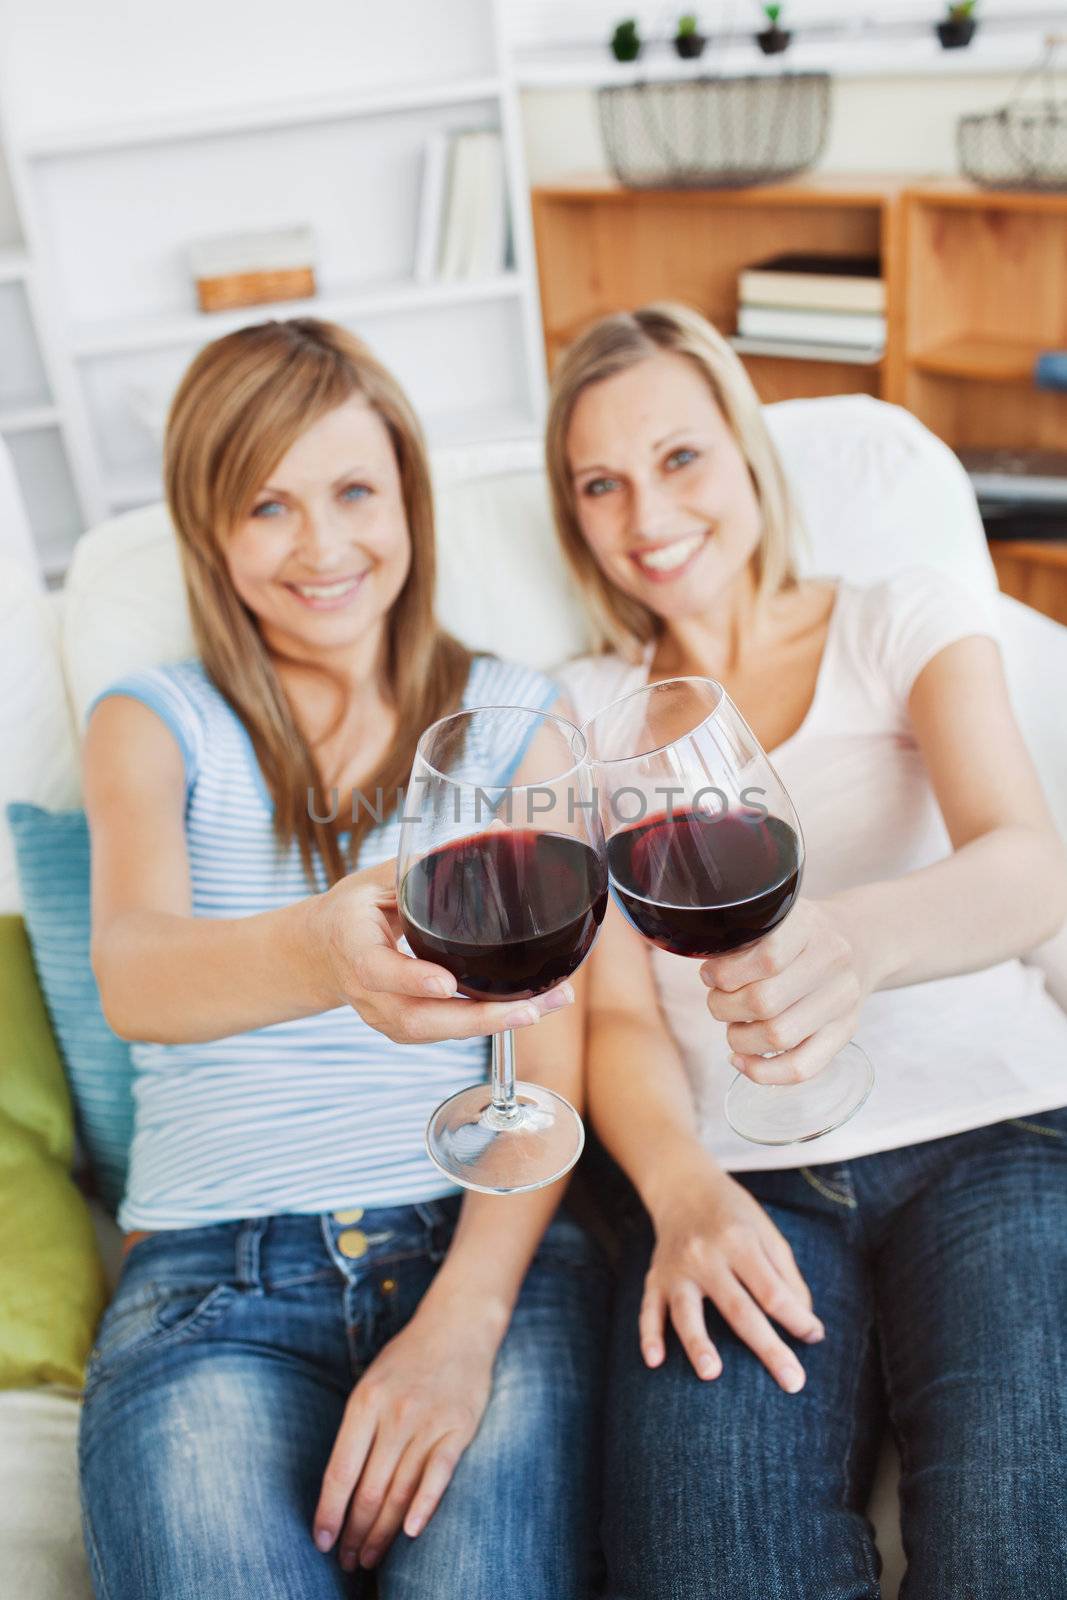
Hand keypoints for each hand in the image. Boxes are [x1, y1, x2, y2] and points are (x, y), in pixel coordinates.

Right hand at [310, 859, 572, 1042]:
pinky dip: (485, 1025)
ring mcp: (382, 1015)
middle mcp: (365, 990)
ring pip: (435, 1033)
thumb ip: (427, 863)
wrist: (323, 949)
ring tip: (543, 1007)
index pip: (377, 969)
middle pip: (416, 1018)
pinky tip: (526, 1010)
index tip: (447, 983)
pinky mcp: (402, 1028)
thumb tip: (496, 831)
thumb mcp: (378, 879)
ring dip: (492, 1025)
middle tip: (528, 1009)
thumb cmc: (356, 908)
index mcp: (353, 944)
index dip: (411, 978)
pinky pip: (443, 1034)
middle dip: (476, 1019)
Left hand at [313, 1292, 501, 1571]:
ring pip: (400, 1491)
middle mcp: (394, 1415)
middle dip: (354, 1533)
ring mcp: (428, 1422)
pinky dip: (425, 1506)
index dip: (329, 1513)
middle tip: (347, 1562)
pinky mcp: (458, 1428)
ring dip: (382, 1532)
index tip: (321, 1542)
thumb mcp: (370, 1385)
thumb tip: (339, 1489)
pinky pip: (439, 1475)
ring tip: (370, 1559)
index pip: (340, 1472)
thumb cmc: (407, 1360)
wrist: (457, 1326)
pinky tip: (411, 1533)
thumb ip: (357, 1431)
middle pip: (368, 1489)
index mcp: (365, 1403)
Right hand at [643, 1154, 822, 1392]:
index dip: (796, 1318)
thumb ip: (786, 1275)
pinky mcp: (654, 1278)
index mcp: (739, 1241)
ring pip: (687, 1311)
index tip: (814, 1337)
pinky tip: (655, 1361)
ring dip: (698, 1342)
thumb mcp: (766, 1232)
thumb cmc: (733, 1214)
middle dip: (768, 1348)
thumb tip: (805, 1320)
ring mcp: (677, 1269)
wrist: (683, 1186)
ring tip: (711, 1373)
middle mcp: (706, 1255)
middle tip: (793, 1381)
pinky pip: (648, 1310)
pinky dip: (649, 1335)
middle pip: (739, 1309)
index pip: (772, 1291)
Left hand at [700, 897, 872, 1084]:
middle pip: (764, 1001)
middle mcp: (833, 962)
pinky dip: (761, 1071)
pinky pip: (801, 1068)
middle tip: (718, 1000)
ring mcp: (843, 1001)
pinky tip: (741, 1059)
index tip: (710, 974)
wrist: (861, 940)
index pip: (766, 957)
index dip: (726, 973)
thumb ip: (742, 936)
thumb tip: (706, 973)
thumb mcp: (776, 913)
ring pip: (778, 1037)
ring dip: (738, 1038)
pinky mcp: (845, 1032)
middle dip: (724, 1007)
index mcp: (810, 926)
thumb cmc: (802, 932)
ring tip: (733, 1024)